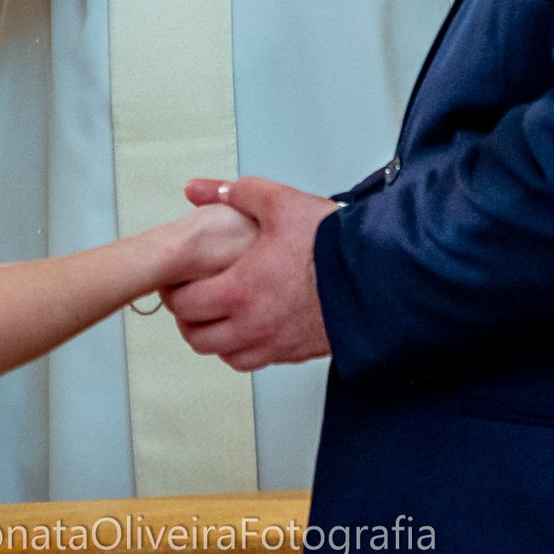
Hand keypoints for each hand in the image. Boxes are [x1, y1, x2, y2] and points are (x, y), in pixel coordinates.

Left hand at [159, 176, 335, 370]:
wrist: (379, 275)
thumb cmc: (331, 245)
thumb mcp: (280, 203)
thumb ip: (236, 194)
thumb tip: (200, 190)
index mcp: (239, 291)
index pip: (183, 303)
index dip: (174, 289)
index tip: (178, 278)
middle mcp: (252, 325)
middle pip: (197, 337)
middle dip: (189, 317)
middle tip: (193, 296)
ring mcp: (274, 344)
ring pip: (224, 355)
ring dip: (215, 336)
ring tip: (219, 312)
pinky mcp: (295, 353)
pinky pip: (254, 363)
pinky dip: (242, 349)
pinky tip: (249, 326)